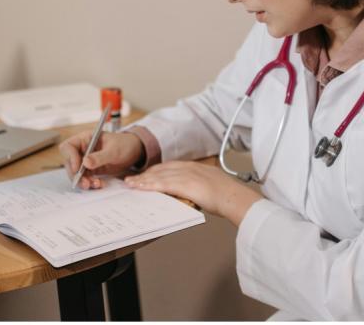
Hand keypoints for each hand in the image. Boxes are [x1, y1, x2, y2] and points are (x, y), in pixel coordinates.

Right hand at [58, 130, 143, 189]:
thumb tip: (85, 163)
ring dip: (83, 181)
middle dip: (76, 174)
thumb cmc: (124, 144)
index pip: (68, 147)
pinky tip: (99, 184)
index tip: (78, 168)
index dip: (70, 158)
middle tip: (86, 183)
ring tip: (95, 185)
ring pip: (76, 173)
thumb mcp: (113, 150)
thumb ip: (100, 157)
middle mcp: (83, 149)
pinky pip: (85, 178)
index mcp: (85, 138)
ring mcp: (86, 160)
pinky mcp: (91, 170)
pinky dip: (90, 183)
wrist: (134, 152)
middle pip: (70, 163)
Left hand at [124, 161, 261, 225]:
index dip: (157, 170)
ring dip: (143, 180)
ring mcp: (185, 175)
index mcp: (196, 167)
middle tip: (133, 178)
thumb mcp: (212, 186)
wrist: (233, 197)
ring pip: (158, 176)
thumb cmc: (227, 195)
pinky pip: (161, 184)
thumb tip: (192, 193)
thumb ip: (199, 186)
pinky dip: (148, 185)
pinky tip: (139, 187)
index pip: (171, 166)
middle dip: (146, 174)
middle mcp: (189, 168)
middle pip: (162, 169)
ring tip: (131, 184)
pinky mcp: (183, 184)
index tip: (147, 173)